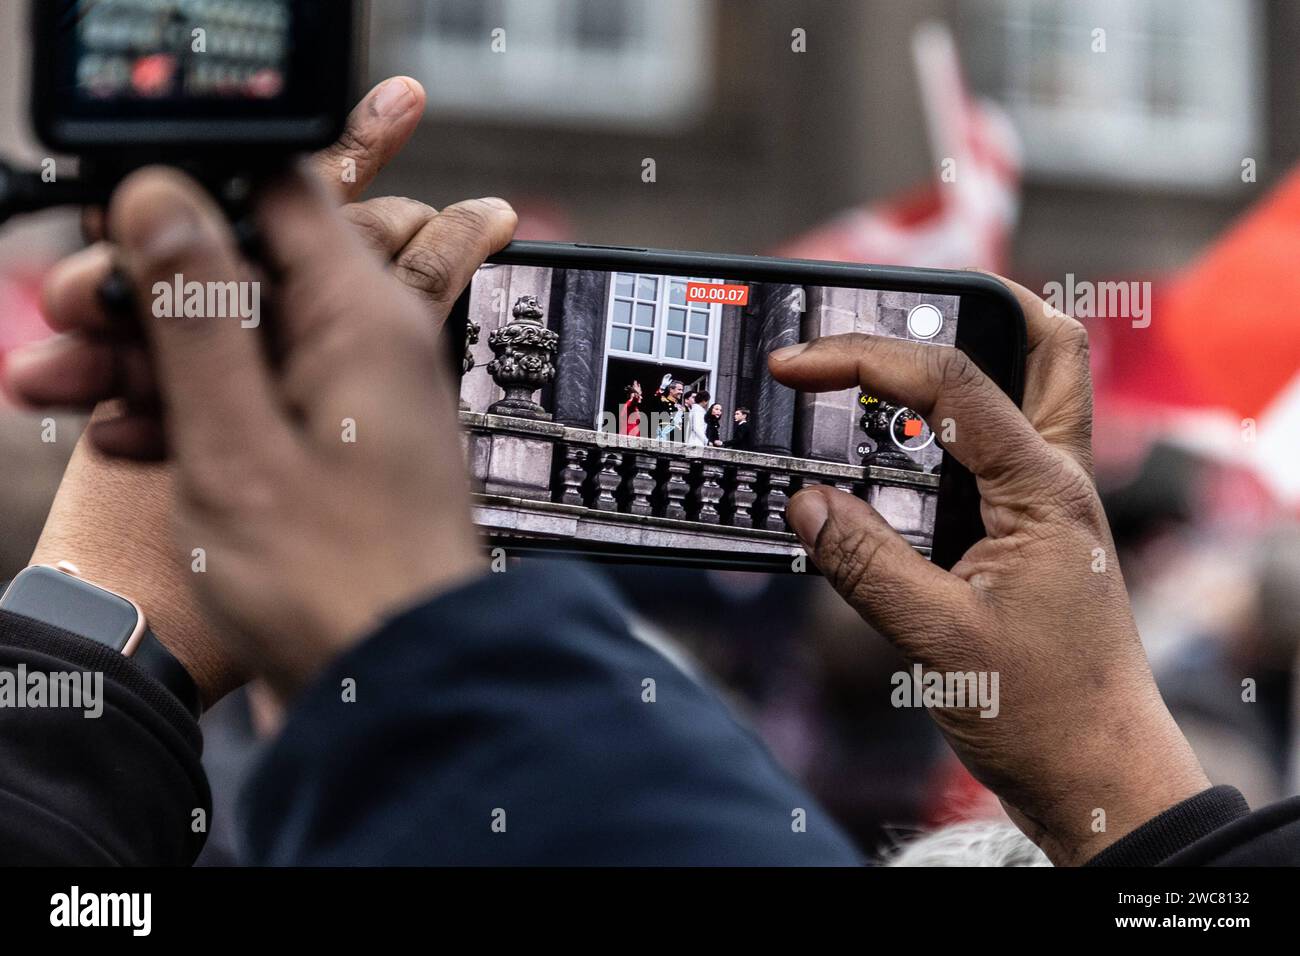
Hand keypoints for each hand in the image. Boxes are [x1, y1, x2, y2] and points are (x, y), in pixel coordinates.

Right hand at [5, 77, 464, 705]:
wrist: (388, 688)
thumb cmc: (337, 584)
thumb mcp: (236, 442)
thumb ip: (198, 315)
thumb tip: (166, 198)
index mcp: (363, 317)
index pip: (283, 190)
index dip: (188, 193)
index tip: (114, 224)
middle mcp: (362, 344)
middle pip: (242, 266)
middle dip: (145, 286)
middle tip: (63, 316)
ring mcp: (343, 397)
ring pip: (231, 336)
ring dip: (143, 356)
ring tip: (53, 383)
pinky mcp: (322, 447)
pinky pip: (246, 397)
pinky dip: (181, 409)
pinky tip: (118, 438)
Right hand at [770, 279, 1208, 865]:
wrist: (1098, 776)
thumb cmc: (1041, 712)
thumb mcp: (937, 636)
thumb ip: (863, 560)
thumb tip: (803, 500)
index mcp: (1045, 490)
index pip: (953, 384)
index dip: (864, 359)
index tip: (796, 364)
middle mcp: (1060, 481)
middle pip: (1046, 349)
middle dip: (980, 304)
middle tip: (901, 299)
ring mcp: (1054, 505)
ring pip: (1034, 393)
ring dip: (973, 360)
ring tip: (888, 363)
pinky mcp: (1035, 534)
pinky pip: (1000, 451)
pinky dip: (954, 428)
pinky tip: (901, 451)